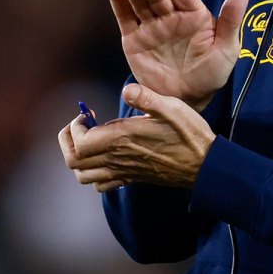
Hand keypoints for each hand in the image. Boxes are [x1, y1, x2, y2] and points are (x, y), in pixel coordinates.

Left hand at [58, 83, 215, 191]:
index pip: (80, 142)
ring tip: (88, 141)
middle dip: (68, 142)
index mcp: (122, 139)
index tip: (87, 114)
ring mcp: (123, 172)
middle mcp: (118, 159)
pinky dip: (95, 172)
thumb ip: (146, 97)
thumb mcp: (171, 107)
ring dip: (78, 158)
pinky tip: (106, 156)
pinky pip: (101, 184)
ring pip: (84, 176)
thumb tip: (126, 89)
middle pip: (74, 162)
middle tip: (78, 126)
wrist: (204, 165)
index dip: (74, 127)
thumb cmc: (189, 134)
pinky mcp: (131, 179)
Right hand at [106, 0, 247, 109]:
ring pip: (140, 3)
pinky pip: (125, 17)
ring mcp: (151, 26)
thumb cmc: (211, 74)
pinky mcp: (134, 38)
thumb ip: (231, 21)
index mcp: (193, 14)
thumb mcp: (226, 49)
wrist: (188, 100)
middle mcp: (171, 15)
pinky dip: (117, 0)